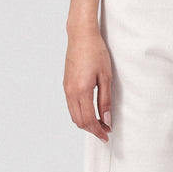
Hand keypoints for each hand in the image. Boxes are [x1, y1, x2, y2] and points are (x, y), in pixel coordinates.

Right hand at [63, 26, 112, 141]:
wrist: (81, 35)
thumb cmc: (96, 52)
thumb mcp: (106, 76)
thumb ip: (105, 99)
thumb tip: (106, 119)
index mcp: (81, 90)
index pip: (89, 119)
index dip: (98, 130)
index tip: (107, 136)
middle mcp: (70, 92)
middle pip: (79, 121)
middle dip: (92, 130)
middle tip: (105, 132)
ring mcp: (66, 88)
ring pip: (74, 115)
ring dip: (86, 123)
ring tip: (100, 123)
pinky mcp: (66, 84)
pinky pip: (71, 106)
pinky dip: (80, 114)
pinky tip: (91, 112)